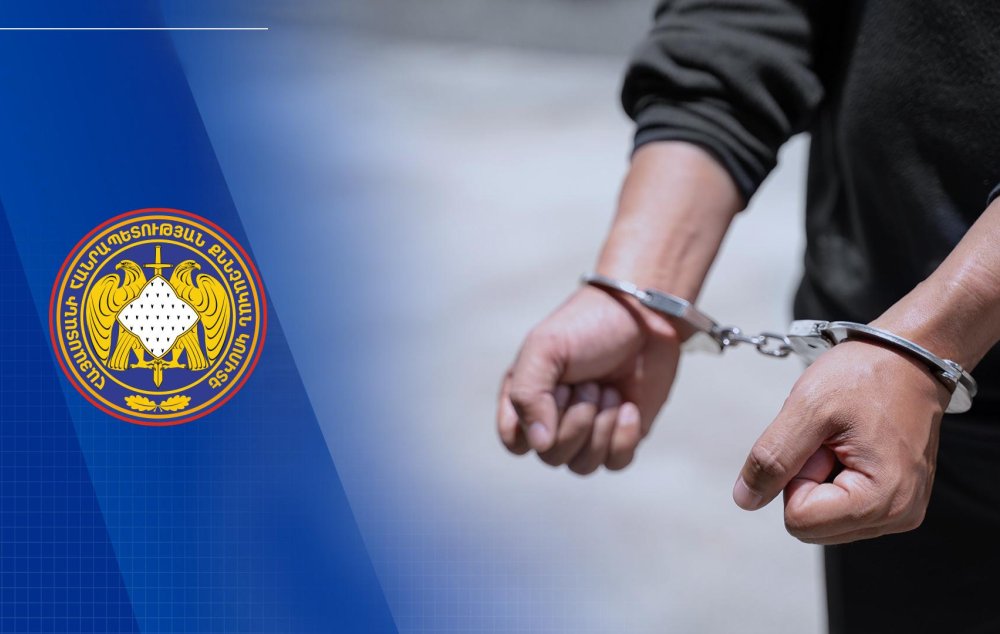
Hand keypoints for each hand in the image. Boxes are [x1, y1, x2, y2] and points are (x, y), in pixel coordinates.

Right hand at [497, 286, 679, 473]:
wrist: (645, 317)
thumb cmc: (588, 326)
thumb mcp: (545, 348)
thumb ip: (528, 395)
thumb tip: (540, 445)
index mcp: (526, 398)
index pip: (514, 442)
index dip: (534, 425)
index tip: (554, 389)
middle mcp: (552, 420)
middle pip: (552, 457)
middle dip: (576, 419)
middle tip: (590, 382)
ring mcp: (588, 432)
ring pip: (583, 465)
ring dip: (600, 426)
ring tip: (608, 389)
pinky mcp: (620, 437)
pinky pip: (615, 463)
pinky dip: (624, 435)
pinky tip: (629, 406)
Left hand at [733, 340, 950, 543]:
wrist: (910, 357)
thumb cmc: (868, 375)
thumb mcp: (808, 408)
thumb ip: (772, 458)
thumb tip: (746, 499)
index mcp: (881, 500)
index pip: (799, 520)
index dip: (795, 475)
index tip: (821, 440)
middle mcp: (897, 515)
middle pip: (811, 523)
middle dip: (807, 478)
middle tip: (832, 438)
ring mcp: (900, 510)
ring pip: (823, 517)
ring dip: (820, 476)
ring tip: (844, 439)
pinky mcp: (897, 500)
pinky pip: (841, 505)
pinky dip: (835, 476)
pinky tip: (852, 446)